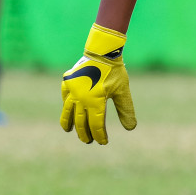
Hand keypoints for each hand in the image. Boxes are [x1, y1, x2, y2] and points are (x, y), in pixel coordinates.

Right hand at [59, 25, 135, 144]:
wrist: (102, 52)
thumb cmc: (115, 72)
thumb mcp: (122, 91)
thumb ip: (125, 110)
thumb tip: (131, 128)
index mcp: (95, 102)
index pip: (95, 125)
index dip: (99, 135)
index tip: (103, 142)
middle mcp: (80, 98)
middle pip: (80, 122)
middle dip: (84, 133)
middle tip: (88, 141)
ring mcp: (72, 90)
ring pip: (68, 111)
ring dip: (69, 123)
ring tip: (69, 130)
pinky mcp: (67, 82)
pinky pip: (64, 97)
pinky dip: (66, 105)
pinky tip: (68, 110)